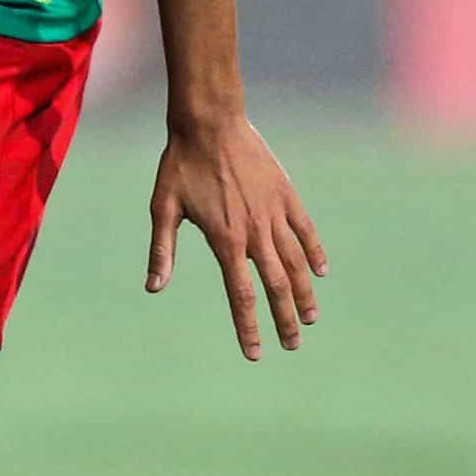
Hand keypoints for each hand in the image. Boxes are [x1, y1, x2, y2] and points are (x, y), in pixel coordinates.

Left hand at [145, 115, 328, 361]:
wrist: (209, 121)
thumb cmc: (181, 164)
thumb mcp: (163, 208)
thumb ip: (163, 251)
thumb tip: (153, 288)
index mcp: (224, 240)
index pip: (241, 296)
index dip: (248, 328)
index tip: (256, 354)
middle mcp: (254, 232)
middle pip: (276, 286)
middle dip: (285, 319)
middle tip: (293, 345)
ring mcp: (273, 213)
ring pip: (296, 262)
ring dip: (305, 293)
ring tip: (311, 318)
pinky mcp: (285, 193)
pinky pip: (305, 229)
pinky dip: (315, 251)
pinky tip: (321, 271)